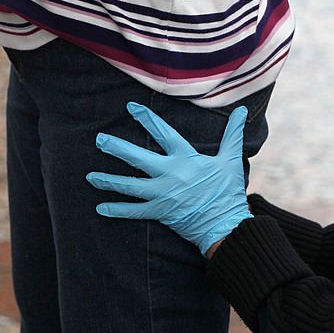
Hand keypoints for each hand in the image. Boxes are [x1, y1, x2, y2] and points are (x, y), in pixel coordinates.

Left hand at [86, 102, 251, 255]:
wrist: (225, 225)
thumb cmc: (228, 191)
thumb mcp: (231, 159)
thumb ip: (232, 134)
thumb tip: (243, 111)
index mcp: (186, 159)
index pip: (163, 134)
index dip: (147, 119)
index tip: (130, 108)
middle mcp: (170, 175)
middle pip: (138, 158)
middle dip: (117, 148)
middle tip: (99, 140)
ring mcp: (163, 195)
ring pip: (130, 186)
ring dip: (108, 180)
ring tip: (90, 176)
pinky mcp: (160, 212)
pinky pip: (134, 211)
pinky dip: (117, 210)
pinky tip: (100, 206)